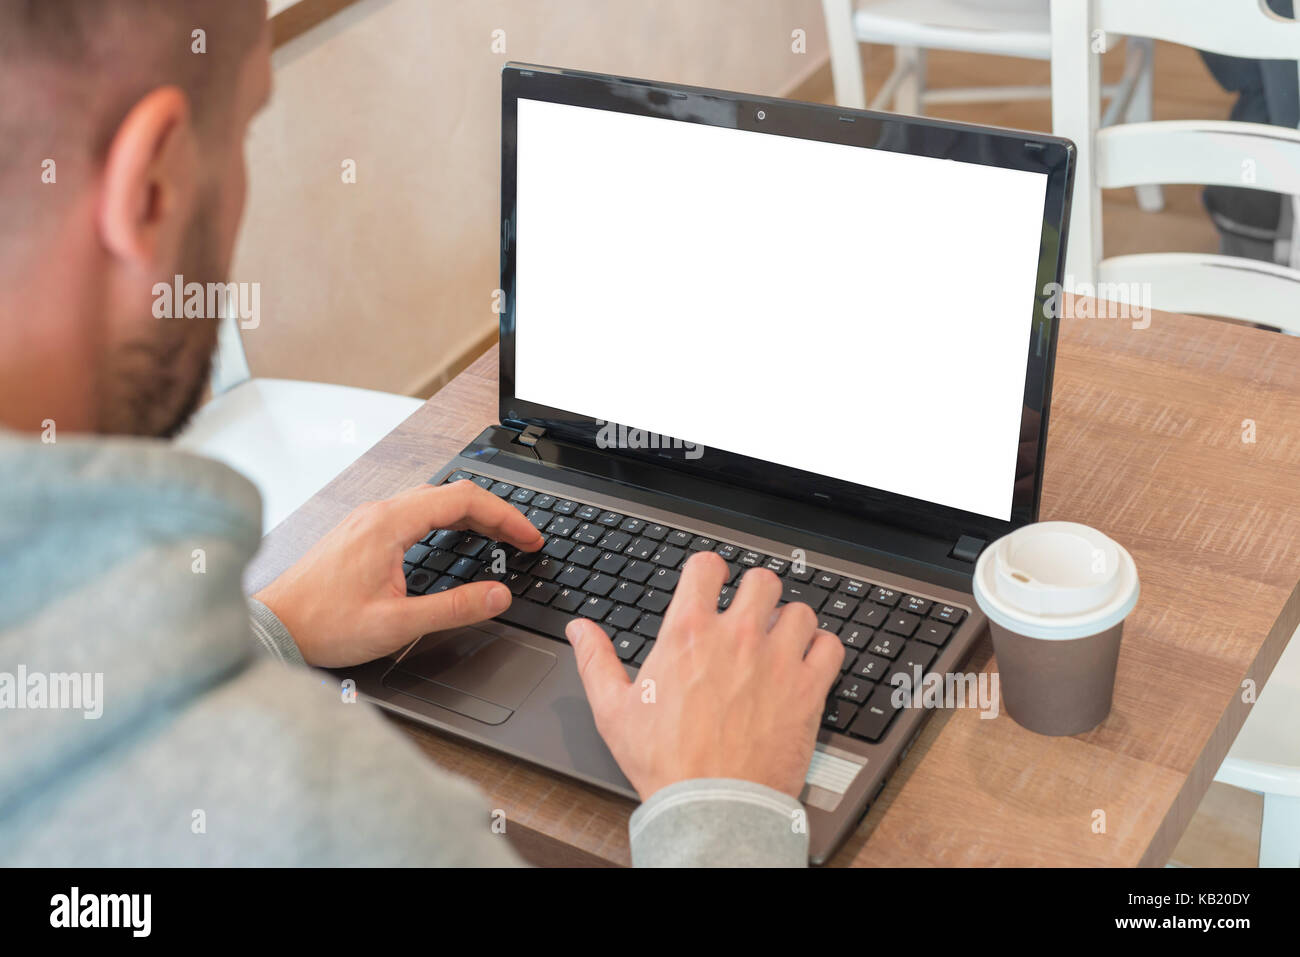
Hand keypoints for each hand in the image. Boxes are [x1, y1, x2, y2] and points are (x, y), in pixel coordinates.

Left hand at [254, 480, 544, 666]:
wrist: (272, 628)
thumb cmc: (323, 625)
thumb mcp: (397, 624)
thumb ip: (454, 608)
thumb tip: (498, 595)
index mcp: (390, 524)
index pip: (464, 499)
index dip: (506, 516)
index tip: (529, 538)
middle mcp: (378, 512)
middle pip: (451, 495)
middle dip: (494, 513)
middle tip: (522, 540)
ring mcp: (367, 519)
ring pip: (432, 501)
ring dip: (470, 514)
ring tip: (498, 538)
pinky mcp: (361, 532)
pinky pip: (414, 511)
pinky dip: (446, 520)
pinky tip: (454, 538)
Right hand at [565, 551, 842, 799]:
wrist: (711, 806)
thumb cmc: (664, 762)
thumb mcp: (613, 709)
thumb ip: (596, 660)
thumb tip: (580, 629)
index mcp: (689, 633)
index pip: (706, 566)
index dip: (709, 571)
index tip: (712, 583)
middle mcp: (736, 636)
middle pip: (762, 580)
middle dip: (756, 592)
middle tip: (751, 613)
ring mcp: (777, 659)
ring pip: (800, 610)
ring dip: (790, 621)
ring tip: (780, 641)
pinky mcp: (808, 688)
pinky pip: (831, 646)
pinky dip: (822, 649)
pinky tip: (808, 662)